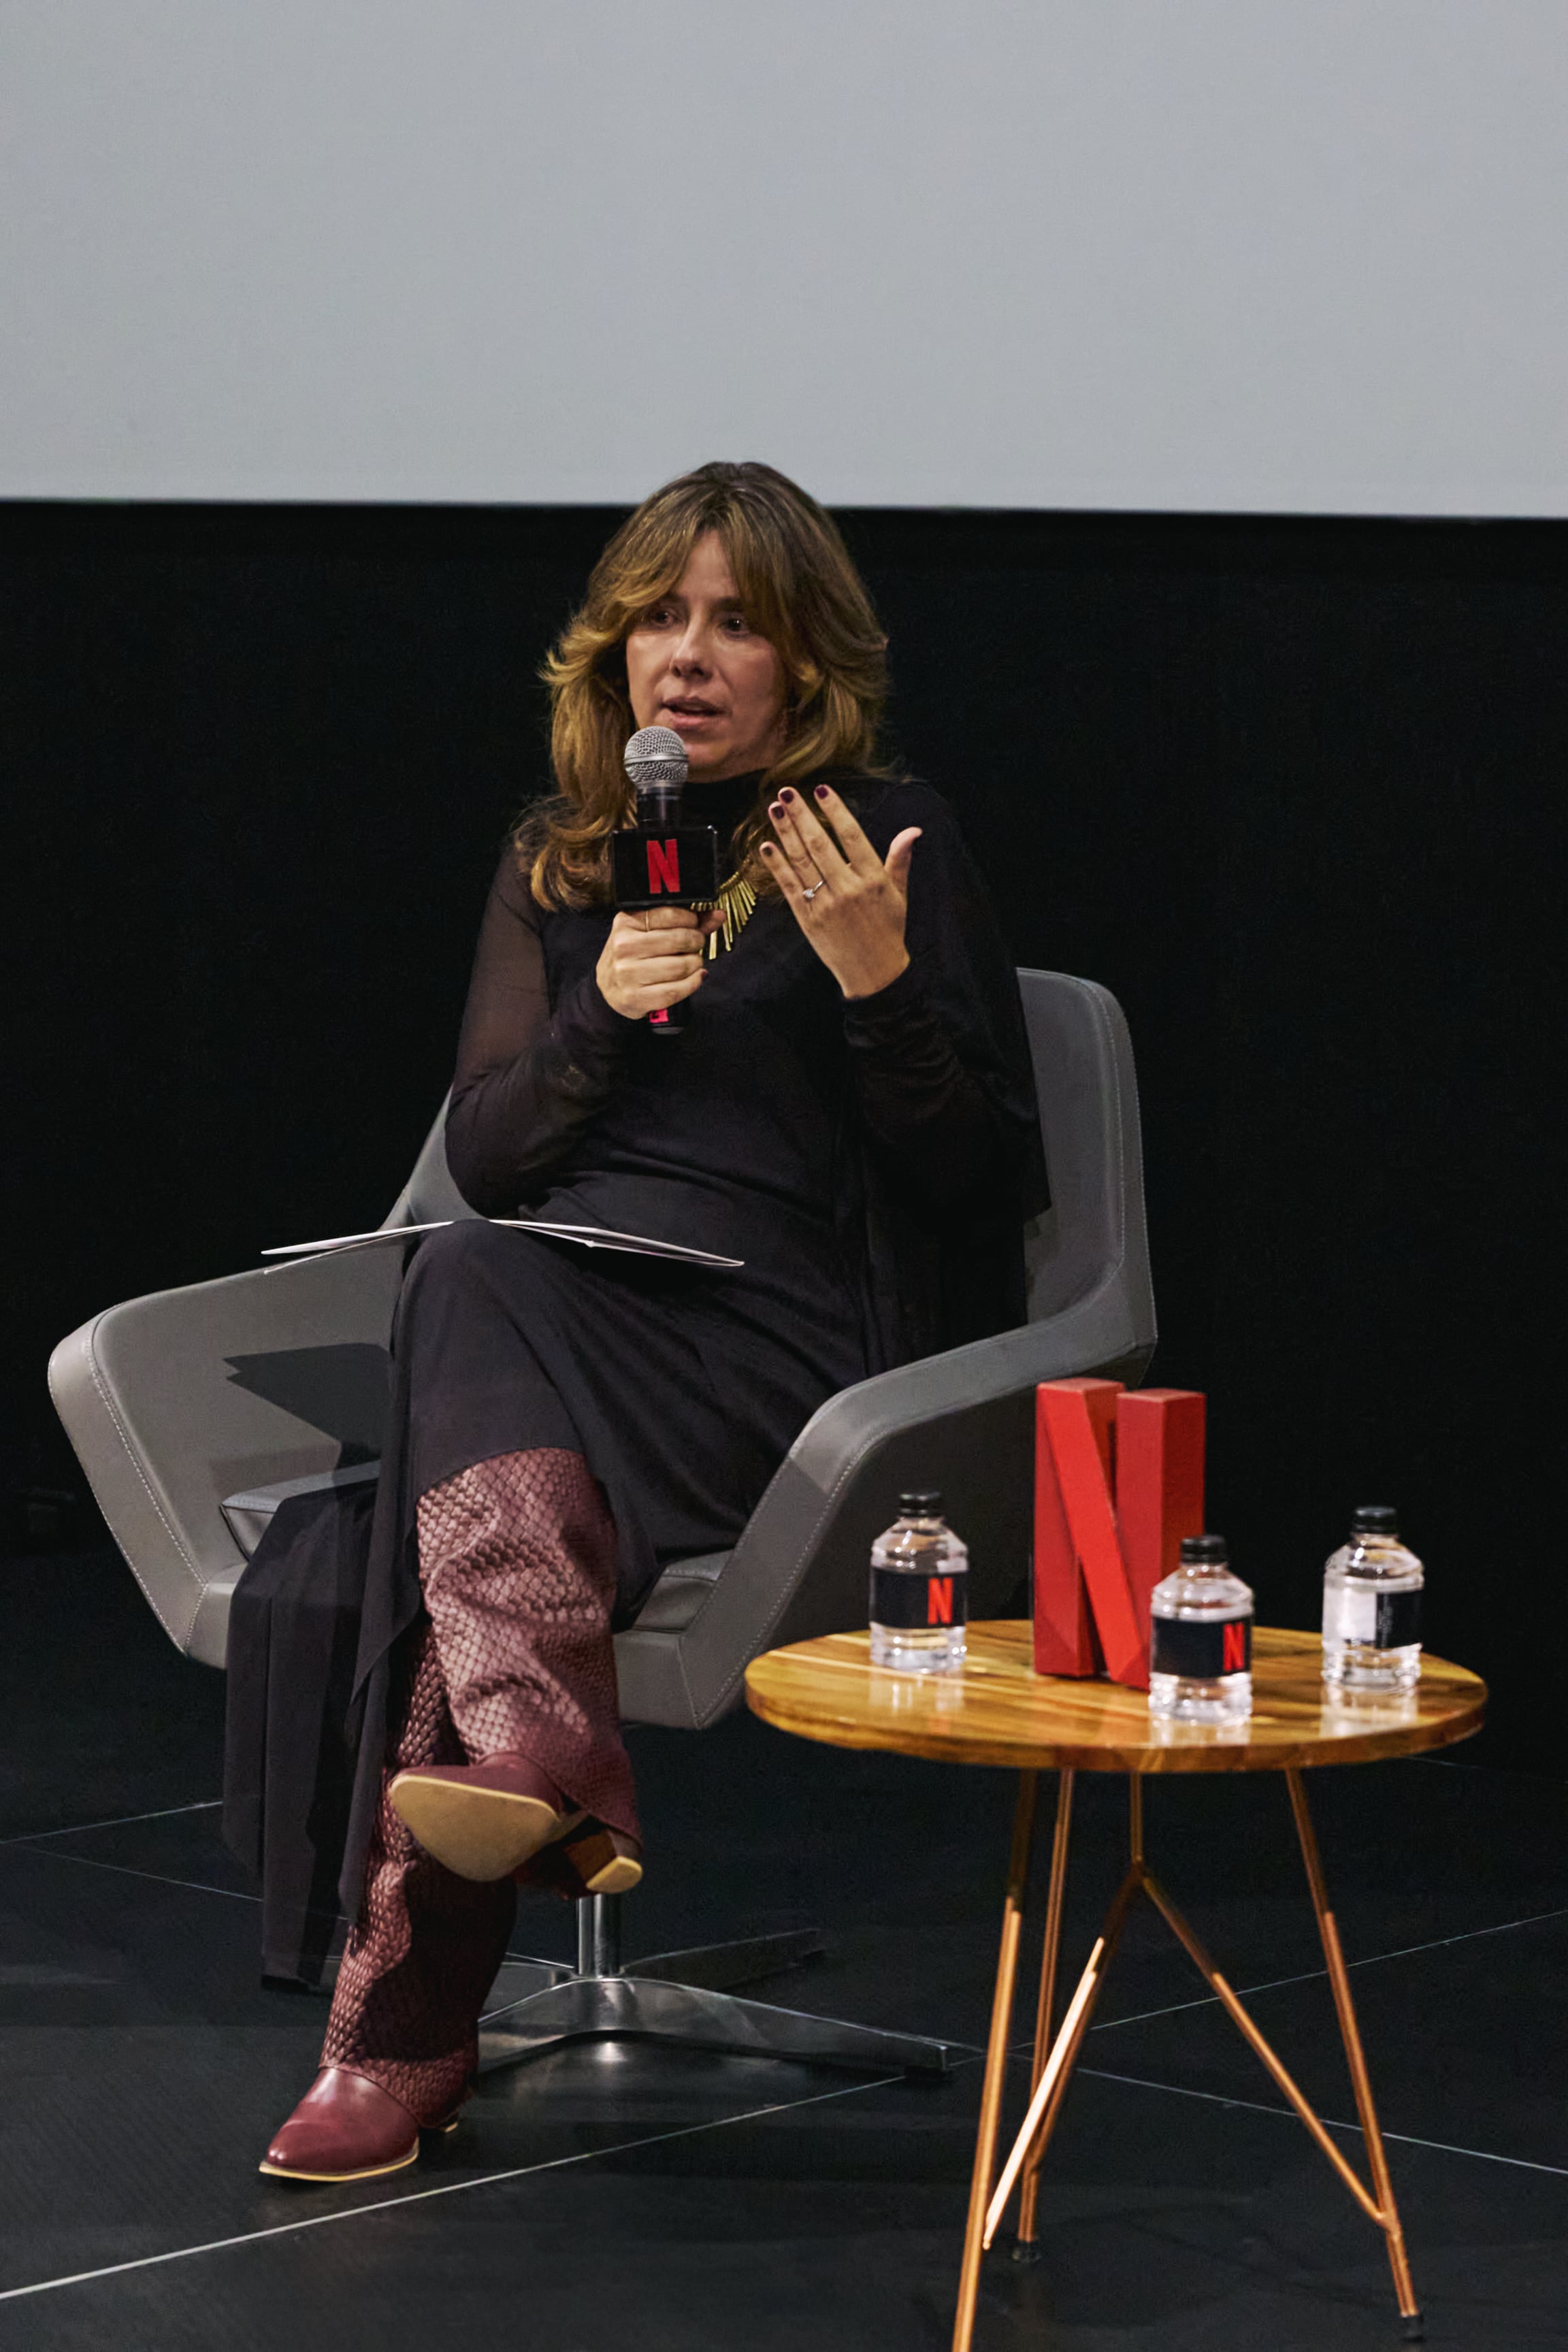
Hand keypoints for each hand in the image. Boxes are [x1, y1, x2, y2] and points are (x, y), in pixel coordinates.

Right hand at [596, 904, 723, 1019]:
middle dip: (696, 942)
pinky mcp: (636, 997)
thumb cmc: (634, 956)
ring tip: (691, 963)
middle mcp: (624, 946)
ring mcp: (628, 974)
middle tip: (694, 946)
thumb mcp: (650, 932)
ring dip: (695, 964)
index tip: (694, 926)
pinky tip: (693, 978)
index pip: (671, 914)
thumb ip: (685, 922)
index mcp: (626, 923)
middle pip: (680, 940)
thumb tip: (718, 915)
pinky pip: (676, 990)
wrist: (609, 989)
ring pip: (681, 966)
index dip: (691, 920)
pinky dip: (692, 983)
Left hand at [761, 781, 920, 999]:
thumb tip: (913, 830)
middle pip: (820, 844)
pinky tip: (766, 846)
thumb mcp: (899, 893)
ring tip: (775, 809)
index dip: (835, 811)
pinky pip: (789, 886)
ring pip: (801, 861)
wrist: (873, 972)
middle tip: (787, 791)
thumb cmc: (888, 929)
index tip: (821, 789)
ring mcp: (825, 903)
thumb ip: (899, 859)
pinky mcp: (807, 918)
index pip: (851, 836)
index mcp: (872, 879)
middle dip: (802, 815)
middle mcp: (847, 888)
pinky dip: (776, 865)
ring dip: (785, 833)